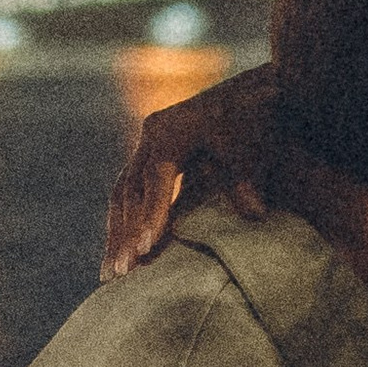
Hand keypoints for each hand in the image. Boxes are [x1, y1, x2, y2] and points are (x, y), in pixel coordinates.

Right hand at [102, 63, 281, 277]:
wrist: (256, 93)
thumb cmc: (255, 121)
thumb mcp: (252, 147)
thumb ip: (247, 178)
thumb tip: (255, 214)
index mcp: (170, 131)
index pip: (155, 181)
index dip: (151, 215)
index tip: (146, 250)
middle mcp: (151, 136)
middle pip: (128, 190)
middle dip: (122, 234)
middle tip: (120, 274)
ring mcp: (148, 144)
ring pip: (123, 193)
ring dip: (117, 233)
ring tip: (112, 273)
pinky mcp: (152, 154)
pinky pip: (131, 192)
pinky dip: (127, 221)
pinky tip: (123, 250)